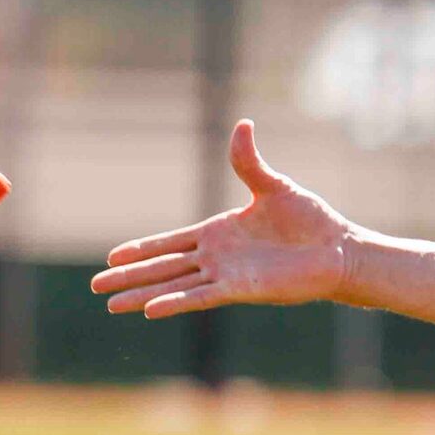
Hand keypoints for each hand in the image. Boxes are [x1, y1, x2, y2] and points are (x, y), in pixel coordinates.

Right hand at [93, 121, 356, 317]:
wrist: (338, 249)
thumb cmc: (310, 221)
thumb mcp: (274, 186)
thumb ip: (249, 162)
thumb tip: (242, 125)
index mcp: (218, 232)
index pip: (170, 242)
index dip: (142, 248)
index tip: (113, 256)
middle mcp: (217, 257)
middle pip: (163, 267)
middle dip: (129, 276)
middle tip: (96, 286)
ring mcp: (227, 275)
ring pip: (174, 285)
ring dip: (142, 294)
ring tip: (111, 306)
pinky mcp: (242, 289)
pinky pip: (201, 296)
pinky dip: (176, 301)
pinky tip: (150, 309)